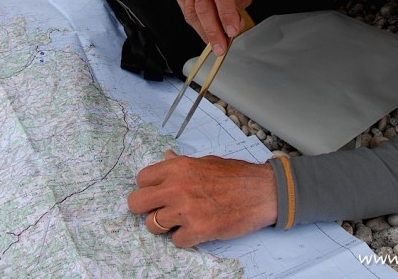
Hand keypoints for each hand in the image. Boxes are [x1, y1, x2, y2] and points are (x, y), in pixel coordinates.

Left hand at [127, 150, 277, 247]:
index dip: (147, 187)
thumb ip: (181, 162)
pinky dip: (184, 237)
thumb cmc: (235, 175)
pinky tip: (196, 228)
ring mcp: (185, 210)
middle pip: (136, 203)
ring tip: (179, 220)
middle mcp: (176, 187)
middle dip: (145, 208)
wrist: (261, 191)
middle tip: (157, 210)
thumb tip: (166, 156)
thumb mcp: (204, 161)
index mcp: (177, 167)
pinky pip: (175, 241)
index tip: (155, 192)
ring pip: (152, 225)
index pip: (141, 179)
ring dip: (164, 225)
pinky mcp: (198, 231)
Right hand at [173, 0, 253, 55]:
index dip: (227, 15)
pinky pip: (185, 10)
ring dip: (203, 32)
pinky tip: (203, 28)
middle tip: (219, 48)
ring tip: (212, 43)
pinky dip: (194, 23)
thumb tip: (234, 25)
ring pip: (191, 12)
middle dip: (212, 32)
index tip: (232, 32)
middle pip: (203, 7)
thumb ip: (240, 4)